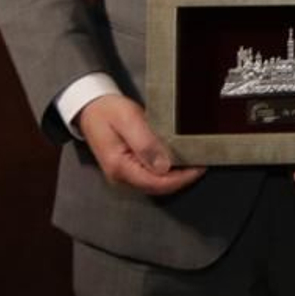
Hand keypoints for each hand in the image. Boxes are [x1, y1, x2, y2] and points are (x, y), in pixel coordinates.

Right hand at [77, 94, 204, 195]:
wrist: (91, 109)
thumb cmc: (108, 111)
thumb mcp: (128, 120)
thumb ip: (145, 143)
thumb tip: (164, 166)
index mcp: (119, 167)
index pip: (156, 183)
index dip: (182, 178)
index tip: (200, 166)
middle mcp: (121, 177)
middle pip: (158, 187)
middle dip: (183, 178)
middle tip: (203, 162)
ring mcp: (124, 175)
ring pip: (156, 184)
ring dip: (177, 176)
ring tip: (195, 160)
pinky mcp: (129, 169)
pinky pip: (152, 176)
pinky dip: (168, 171)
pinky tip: (180, 160)